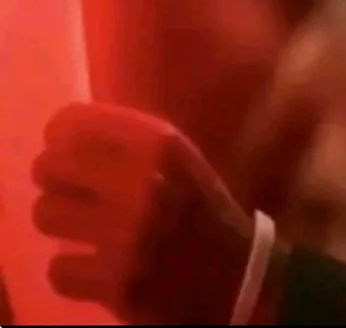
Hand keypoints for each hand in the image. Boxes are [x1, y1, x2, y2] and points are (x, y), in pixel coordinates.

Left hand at [32, 103, 254, 323]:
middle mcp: (143, 184)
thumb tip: (62, 130)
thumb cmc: (200, 208)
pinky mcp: (118, 283)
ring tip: (83, 225)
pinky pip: (58, 270)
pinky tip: (93, 266)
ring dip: (61, 221)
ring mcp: (129, 236)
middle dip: (54, 178)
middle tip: (70, 189)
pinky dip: (72, 271)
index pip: (72, 123)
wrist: (238, 274)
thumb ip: (128, 140)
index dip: (60, 135)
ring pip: (46, 213)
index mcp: (161, 146)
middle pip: (49, 166)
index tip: (64, 146)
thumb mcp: (179, 158)